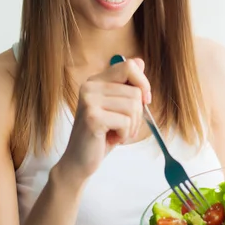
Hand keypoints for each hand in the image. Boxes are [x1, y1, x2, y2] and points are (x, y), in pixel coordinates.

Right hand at [57, 58, 150, 185]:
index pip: (130, 66)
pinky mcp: (92, 117)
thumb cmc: (102, 135)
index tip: (145, 101)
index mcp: (96, 81)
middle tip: (124, 126)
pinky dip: (125, 134)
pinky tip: (112, 139)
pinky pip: (126, 121)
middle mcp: (90, 86)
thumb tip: (140, 61)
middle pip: (135, 91)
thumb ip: (127, 86)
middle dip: (137, 114)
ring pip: (133, 106)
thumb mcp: (117, 107)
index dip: (143, 83)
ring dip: (131, 126)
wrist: (79, 162)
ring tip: (117, 133)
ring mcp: (89, 100)